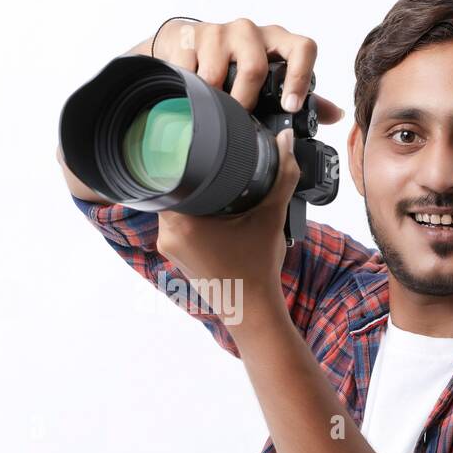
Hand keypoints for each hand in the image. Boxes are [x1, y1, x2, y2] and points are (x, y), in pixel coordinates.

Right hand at [150, 17, 343, 120]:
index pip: (302, 48)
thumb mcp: (268, 76)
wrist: (186, 44)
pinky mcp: (188, 37)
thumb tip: (334, 114)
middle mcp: (249, 31)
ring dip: (214, 99)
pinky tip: (189, 96)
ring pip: (218, 74)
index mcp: (276, 40)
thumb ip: (302, 97)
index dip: (300, 77)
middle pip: (254, 68)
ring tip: (211, 110)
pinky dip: (190, 91)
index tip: (290, 106)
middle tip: (239, 119)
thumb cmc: (235, 64)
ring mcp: (218, 32)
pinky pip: (190, 73)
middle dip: (245, 101)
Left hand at [155, 127, 301, 327]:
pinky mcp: (176, 254)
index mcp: (182, 221)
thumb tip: (285, 142)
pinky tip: (215, 214)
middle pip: (171, 188)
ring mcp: (168, 246)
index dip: (184, 157)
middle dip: (193, 178)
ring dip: (192, 197)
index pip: (168, 173)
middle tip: (217, 170)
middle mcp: (167, 233)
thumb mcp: (271, 217)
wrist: (252, 310)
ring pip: (174, 206)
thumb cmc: (256, 269)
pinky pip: (178, 223)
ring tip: (217, 191)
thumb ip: (282, 175)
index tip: (201, 150)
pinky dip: (194, 215)